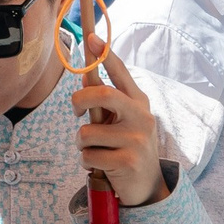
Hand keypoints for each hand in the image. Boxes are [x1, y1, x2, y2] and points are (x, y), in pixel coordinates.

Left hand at [72, 44, 163, 206]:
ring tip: (95, 151)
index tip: (91, 38)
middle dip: (79, 100)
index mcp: (139, 102)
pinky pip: (88, 155)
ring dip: (81, 144)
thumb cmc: (128, 147)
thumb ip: (107, 102)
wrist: (147, 186)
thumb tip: (84, 76)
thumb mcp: (123, 121)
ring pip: (86, 132)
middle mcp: (141, 116)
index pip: (120, 73)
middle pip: (102, 94)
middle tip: (76, 113)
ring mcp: (136, 139)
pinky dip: (87, 163)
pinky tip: (101, 166)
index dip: (105, 55)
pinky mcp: (127, 161)